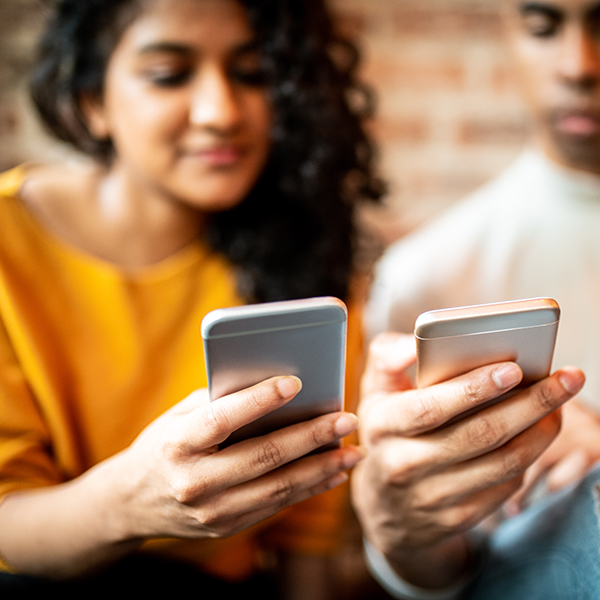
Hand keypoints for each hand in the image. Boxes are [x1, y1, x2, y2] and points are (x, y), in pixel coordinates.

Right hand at [115, 375, 362, 540]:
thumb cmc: (163, 445)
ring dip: (321, 469)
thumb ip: (220, 402)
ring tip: (353, 450)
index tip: (297, 382)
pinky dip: (308, 489)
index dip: (260, 400)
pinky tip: (333, 473)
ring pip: (277, 488)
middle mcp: (194, 481)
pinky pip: (275, 507)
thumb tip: (275, 386)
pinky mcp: (226, 528)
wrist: (131, 503)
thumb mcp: (179, 416)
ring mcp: (211, 512)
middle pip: (262, 457)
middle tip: (345, 419)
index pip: (223, 419)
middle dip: (310, 437)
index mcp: (178, 444)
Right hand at [351, 333, 584, 589]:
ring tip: (559, 403)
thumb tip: (418, 341)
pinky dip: (529, 457)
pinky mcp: (455, 519)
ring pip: (501, 463)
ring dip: (540, 431)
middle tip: (565, 379)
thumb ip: (389, 356)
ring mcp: (430, 497)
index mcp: (381, 425)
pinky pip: (504, 487)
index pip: (430, 407)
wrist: (384, 506)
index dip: (472, 389)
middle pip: (480, 434)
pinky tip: (538, 433)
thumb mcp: (374, 390)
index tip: (513, 369)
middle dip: (529, 404)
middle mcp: (403, 464)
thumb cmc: (387, 431)